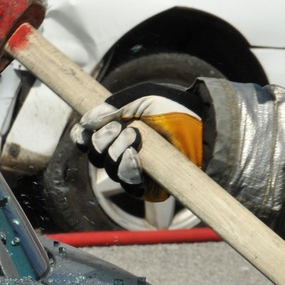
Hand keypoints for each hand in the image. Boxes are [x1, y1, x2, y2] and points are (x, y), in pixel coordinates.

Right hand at [71, 83, 205, 200]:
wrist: (202, 123)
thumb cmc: (173, 107)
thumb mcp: (140, 98)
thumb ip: (112, 107)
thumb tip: (86, 122)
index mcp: (116, 130)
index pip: (87, 139)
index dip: (82, 136)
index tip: (85, 130)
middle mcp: (122, 151)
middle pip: (94, 155)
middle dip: (102, 140)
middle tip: (121, 127)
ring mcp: (135, 170)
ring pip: (109, 170)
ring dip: (116, 152)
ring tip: (136, 137)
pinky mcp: (149, 187)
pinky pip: (128, 185)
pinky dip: (127, 170)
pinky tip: (135, 157)